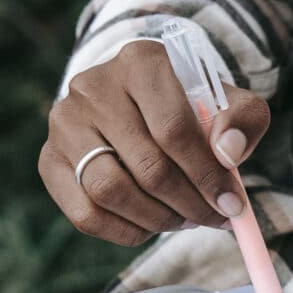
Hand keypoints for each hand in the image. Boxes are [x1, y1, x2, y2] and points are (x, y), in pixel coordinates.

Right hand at [39, 39, 271, 245]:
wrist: (137, 103)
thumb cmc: (190, 106)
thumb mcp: (228, 102)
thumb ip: (242, 120)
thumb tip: (228, 153)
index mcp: (141, 62)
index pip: (174, 129)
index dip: (207, 175)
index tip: (232, 204)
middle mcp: (93, 86)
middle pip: (146, 166)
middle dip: (189, 203)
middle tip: (212, 217)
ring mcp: (65, 124)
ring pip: (110, 191)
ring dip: (157, 219)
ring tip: (183, 218)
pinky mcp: (49, 160)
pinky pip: (84, 214)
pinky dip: (125, 230)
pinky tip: (150, 224)